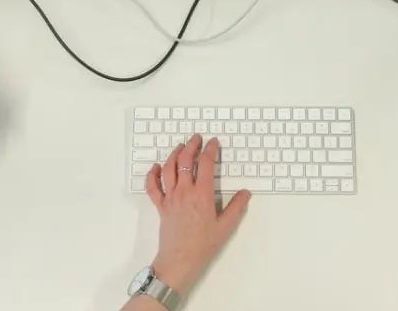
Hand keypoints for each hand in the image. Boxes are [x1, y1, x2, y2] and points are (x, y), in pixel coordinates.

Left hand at [144, 134, 250, 295]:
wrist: (180, 260)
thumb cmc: (203, 245)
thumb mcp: (225, 226)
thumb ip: (236, 207)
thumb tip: (245, 193)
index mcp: (202, 194)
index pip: (205, 164)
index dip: (210, 149)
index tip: (213, 143)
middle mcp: (184, 191)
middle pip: (184, 160)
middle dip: (191, 145)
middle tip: (196, 138)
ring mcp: (170, 197)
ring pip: (168, 169)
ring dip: (174, 154)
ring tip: (180, 146)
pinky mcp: (160, 206)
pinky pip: (153, 187)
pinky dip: (152, 174)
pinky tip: (156, 167)